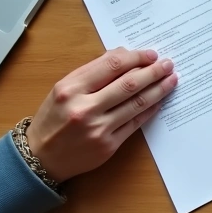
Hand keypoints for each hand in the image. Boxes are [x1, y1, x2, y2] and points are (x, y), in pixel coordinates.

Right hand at [26, 48, 177, 182]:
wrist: (40, 158)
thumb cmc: (53, 118)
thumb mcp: (63, 89)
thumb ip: (92, 72)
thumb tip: (125, 55)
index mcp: (71, 89)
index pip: (111, 66)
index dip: (136, 58)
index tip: (151, 54)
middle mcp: (84, 108)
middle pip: (129, 84)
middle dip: (153, 72)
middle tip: (168, 64)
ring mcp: (98, 128)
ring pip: (136, 104)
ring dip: (158, 90)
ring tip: (171, 80)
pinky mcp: (108, 145)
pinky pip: (135, 123)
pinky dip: (150, 110)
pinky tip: (159, 100)